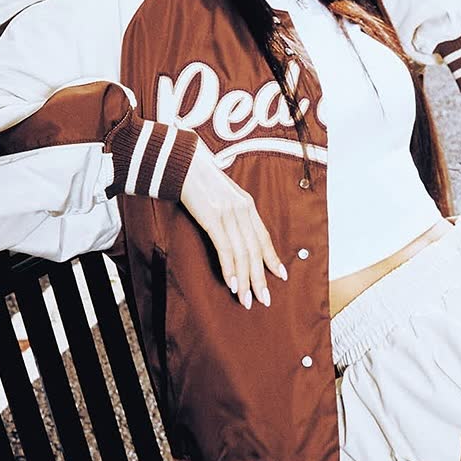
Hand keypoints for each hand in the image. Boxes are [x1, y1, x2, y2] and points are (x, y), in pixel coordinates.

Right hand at [180, 140, 286, 309]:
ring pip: (243, 254)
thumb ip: (231, 210)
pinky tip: (233, 284)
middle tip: (265, 299)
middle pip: (255, 250)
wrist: (180, 161)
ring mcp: (228, 214)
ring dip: (246, 280)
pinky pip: (225, 249)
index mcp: (246, 204)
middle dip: (261, 278)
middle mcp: (242, 209)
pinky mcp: (212, 218)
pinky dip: (230, 269)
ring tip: (247, 300)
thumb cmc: (197, 178)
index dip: (273, 257)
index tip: (281, 275)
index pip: (264, 237)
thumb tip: (233, 229)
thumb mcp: (222, 193)